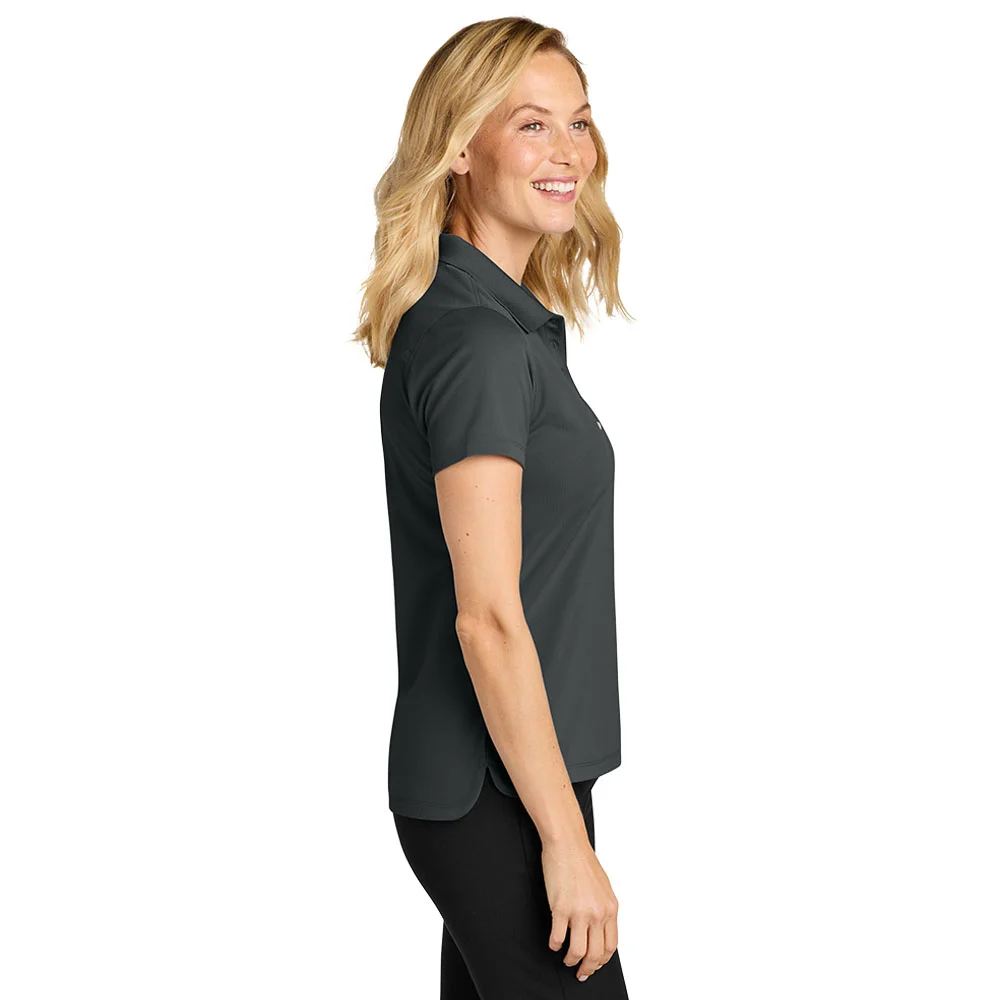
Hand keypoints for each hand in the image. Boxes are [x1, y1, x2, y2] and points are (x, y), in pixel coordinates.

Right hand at [541, 837, 619, 981]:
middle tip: (580, 971)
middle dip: (587, 968)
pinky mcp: (561, 908)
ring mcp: (579, 912)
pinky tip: (553, 942)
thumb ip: (603, 909)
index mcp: (610, 908)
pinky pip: (557, 937)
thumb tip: (599, 930)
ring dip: (571, 960)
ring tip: (566, 958)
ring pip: (577, 951)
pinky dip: (554, 944)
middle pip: (595, 953)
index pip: (610, 946)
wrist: (567, 844)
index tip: (595, 965)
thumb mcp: (603, 887)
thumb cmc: (582, 862)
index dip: (601, 960)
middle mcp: (598, 912)